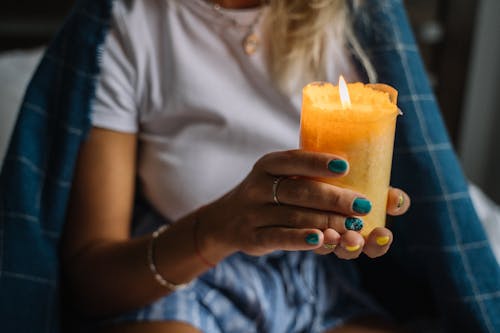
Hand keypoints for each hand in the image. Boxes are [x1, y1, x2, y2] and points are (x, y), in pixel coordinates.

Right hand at [197, 149, 408, 259]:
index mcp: (270, 165)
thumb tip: (394, 198)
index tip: (346, 166)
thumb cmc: (273, 198)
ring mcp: (253, 212)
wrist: (227, 221)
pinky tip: (321, 240)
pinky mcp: (251, 237)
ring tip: (352, 229)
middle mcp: (259, 185)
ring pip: (293, 216)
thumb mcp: (287, 181)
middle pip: (299, 190)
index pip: (294, 158)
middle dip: (333, 199)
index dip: (318, 161)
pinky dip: (299, 239)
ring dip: (325, 223)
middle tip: (363, 206)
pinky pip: (277, 238)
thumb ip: (326, 183)